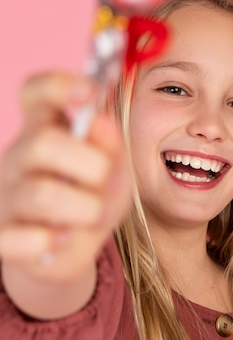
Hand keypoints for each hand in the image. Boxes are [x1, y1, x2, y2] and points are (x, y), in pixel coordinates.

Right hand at [0, 72, 131, 285]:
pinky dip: (52, 242)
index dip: (59, 86)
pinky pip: (24, 239)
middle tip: (103, 180)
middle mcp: (18, 158)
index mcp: (45, 131)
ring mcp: (6, 197)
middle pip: (43, 143)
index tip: (91, 91)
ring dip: (83, 208)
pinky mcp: (2, 237)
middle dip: (89, 164)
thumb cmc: (90, 202)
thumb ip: (111, 148)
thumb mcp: (113, 172)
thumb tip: (102, 123)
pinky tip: (61, 241)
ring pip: (40, 193)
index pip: (36, 94)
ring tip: (92, 215)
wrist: (68, 253)